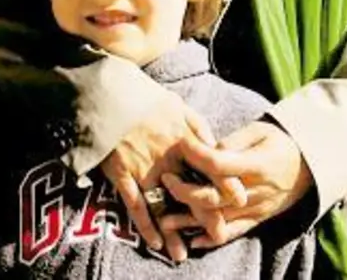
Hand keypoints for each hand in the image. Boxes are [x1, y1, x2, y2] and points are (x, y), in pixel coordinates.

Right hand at [100, 96, 243, 261]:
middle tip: (218, 235)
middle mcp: (167, 156)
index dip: (226, 184)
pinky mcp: (121, 173)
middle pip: (191, 191)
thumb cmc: (144, 97)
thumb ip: (197, 125)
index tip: (239, 199)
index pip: (211, 165)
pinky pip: (135, 204)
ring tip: (181, 254)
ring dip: (173, 230)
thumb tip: (215, 144)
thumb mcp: (177, 104)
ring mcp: (144, 167)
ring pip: (163, 205)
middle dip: (206, 216)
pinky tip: (155, 242)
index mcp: (183, 137)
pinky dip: (145, 225)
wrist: (107, 92)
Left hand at [159, 121, 312, 249]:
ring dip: (190, 221)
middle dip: (186, 192)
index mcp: (257, 165)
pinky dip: (212, 239)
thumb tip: (207, 149)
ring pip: (219, 220)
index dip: (198, 155)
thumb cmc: (281, 142)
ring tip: (164, 220)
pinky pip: (234, 233)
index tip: (180, 146)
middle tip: (165, 180)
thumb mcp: (260, 131)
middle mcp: (256, 190)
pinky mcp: (258, 219)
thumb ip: (234, 141)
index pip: (221, 164)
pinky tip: (192, 241)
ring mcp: (257, 208)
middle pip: (215, 197)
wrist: (311, 164)